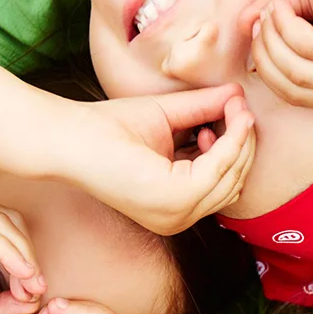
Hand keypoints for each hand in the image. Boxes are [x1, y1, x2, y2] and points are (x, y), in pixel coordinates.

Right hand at [0, 198, 43, 313]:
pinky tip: (20, 276)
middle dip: (30, 254)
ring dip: (24, 255)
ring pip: (1, 223)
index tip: (36, 289)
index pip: (6, 227)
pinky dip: (9, 254)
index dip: (28, 256)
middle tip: (37, 287)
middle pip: (9, 220)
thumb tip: (32, 302)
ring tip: (32, 285)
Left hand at [74, 85, 254, 235]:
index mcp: (173, 206)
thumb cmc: (106, 128)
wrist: (68, 136)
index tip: (237, 112)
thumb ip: (203, 110)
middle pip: (233, 183)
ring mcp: (176, 214)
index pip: (222, 183)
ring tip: (234, 109)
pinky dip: (231, 142)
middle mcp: (177, 218)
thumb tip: (238, 96)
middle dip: (244, 144)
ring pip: (231, 177)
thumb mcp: (168, 117)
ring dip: (239, 140)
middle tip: (242, 108)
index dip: (237, 148)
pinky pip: (219, 169)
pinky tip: (228, 118)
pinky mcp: (174, 200)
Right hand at [237, 0, 312, 107]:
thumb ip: (274, 17)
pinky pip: (309, 49)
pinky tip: (285, 4)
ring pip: (298, 72)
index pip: (299, 96)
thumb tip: (243, 26)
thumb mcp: (303, 2)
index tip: (259, 30)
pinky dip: (288, 26)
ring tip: (274, 7)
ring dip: (274, 37)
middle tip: (262, 18)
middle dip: (267, 54)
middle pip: (295, 89)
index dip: (269, 67)